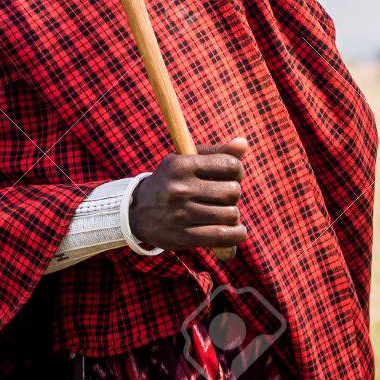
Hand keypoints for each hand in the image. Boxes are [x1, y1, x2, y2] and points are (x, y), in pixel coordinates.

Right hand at [128, 138, 247, 251]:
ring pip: (231, 214)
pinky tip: (234, 231)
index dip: (237, 171)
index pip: (230, 165)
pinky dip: (236, 235)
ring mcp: (181, 214)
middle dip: (233, 195)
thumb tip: (243, 143)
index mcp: (182, 165)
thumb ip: (216, 153)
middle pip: (232, 191)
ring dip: (232, 215)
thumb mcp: (186, 161)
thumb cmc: (171, 182)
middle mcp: (180, 189)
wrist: (136, 212)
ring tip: (222, 213)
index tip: (231, 177)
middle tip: (222, 197)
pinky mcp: (183, 237)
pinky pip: (223, 236)